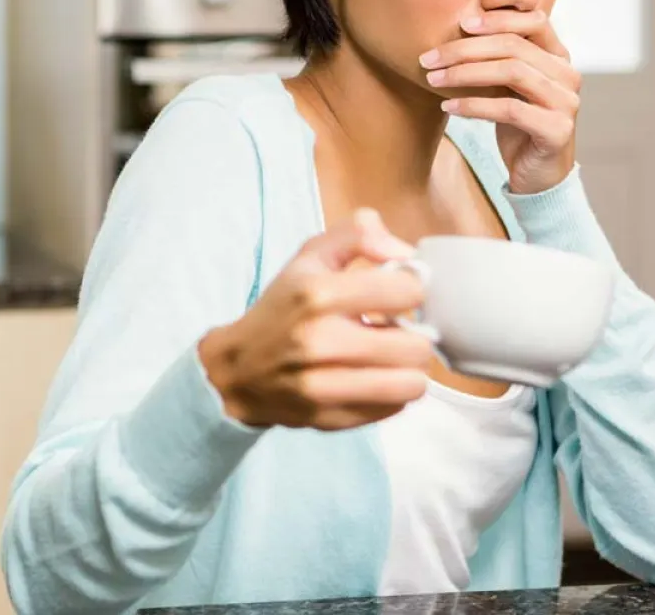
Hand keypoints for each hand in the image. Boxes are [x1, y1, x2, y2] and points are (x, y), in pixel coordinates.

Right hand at [198, 210, 434, 430]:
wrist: (237, 370)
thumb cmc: (282, 309)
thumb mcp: (309, 257)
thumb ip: (358, 235)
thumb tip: (406, 254)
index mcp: (317, 294)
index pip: (408, 291)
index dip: (410, 289)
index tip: (396, 294)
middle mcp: (320, 342)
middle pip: (417, 345)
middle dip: (412, 335)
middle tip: (393, 331)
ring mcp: (324, 387)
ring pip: (412, 384)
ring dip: (407, 369)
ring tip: (389, 358)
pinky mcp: (330, 419)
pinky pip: (394, 409)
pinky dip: (391, 394)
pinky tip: (372, 379)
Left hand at [421, 9, 579, 193]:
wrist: (537, 174)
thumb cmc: (518, 124)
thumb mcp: (508, 86)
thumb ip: (498, 58)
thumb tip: (457, 27)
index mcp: (558, 57)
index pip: (534, 21)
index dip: (498, 18)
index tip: (461, 23)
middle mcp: (567, 75)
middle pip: (514, 46)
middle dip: (465, 49)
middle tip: (428, 58)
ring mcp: (566, 102)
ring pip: (512, 72)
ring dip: (465, 74)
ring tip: (433, 79)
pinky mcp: (557, 130)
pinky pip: (510, 109)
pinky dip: (474, 105)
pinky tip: (449, 105)